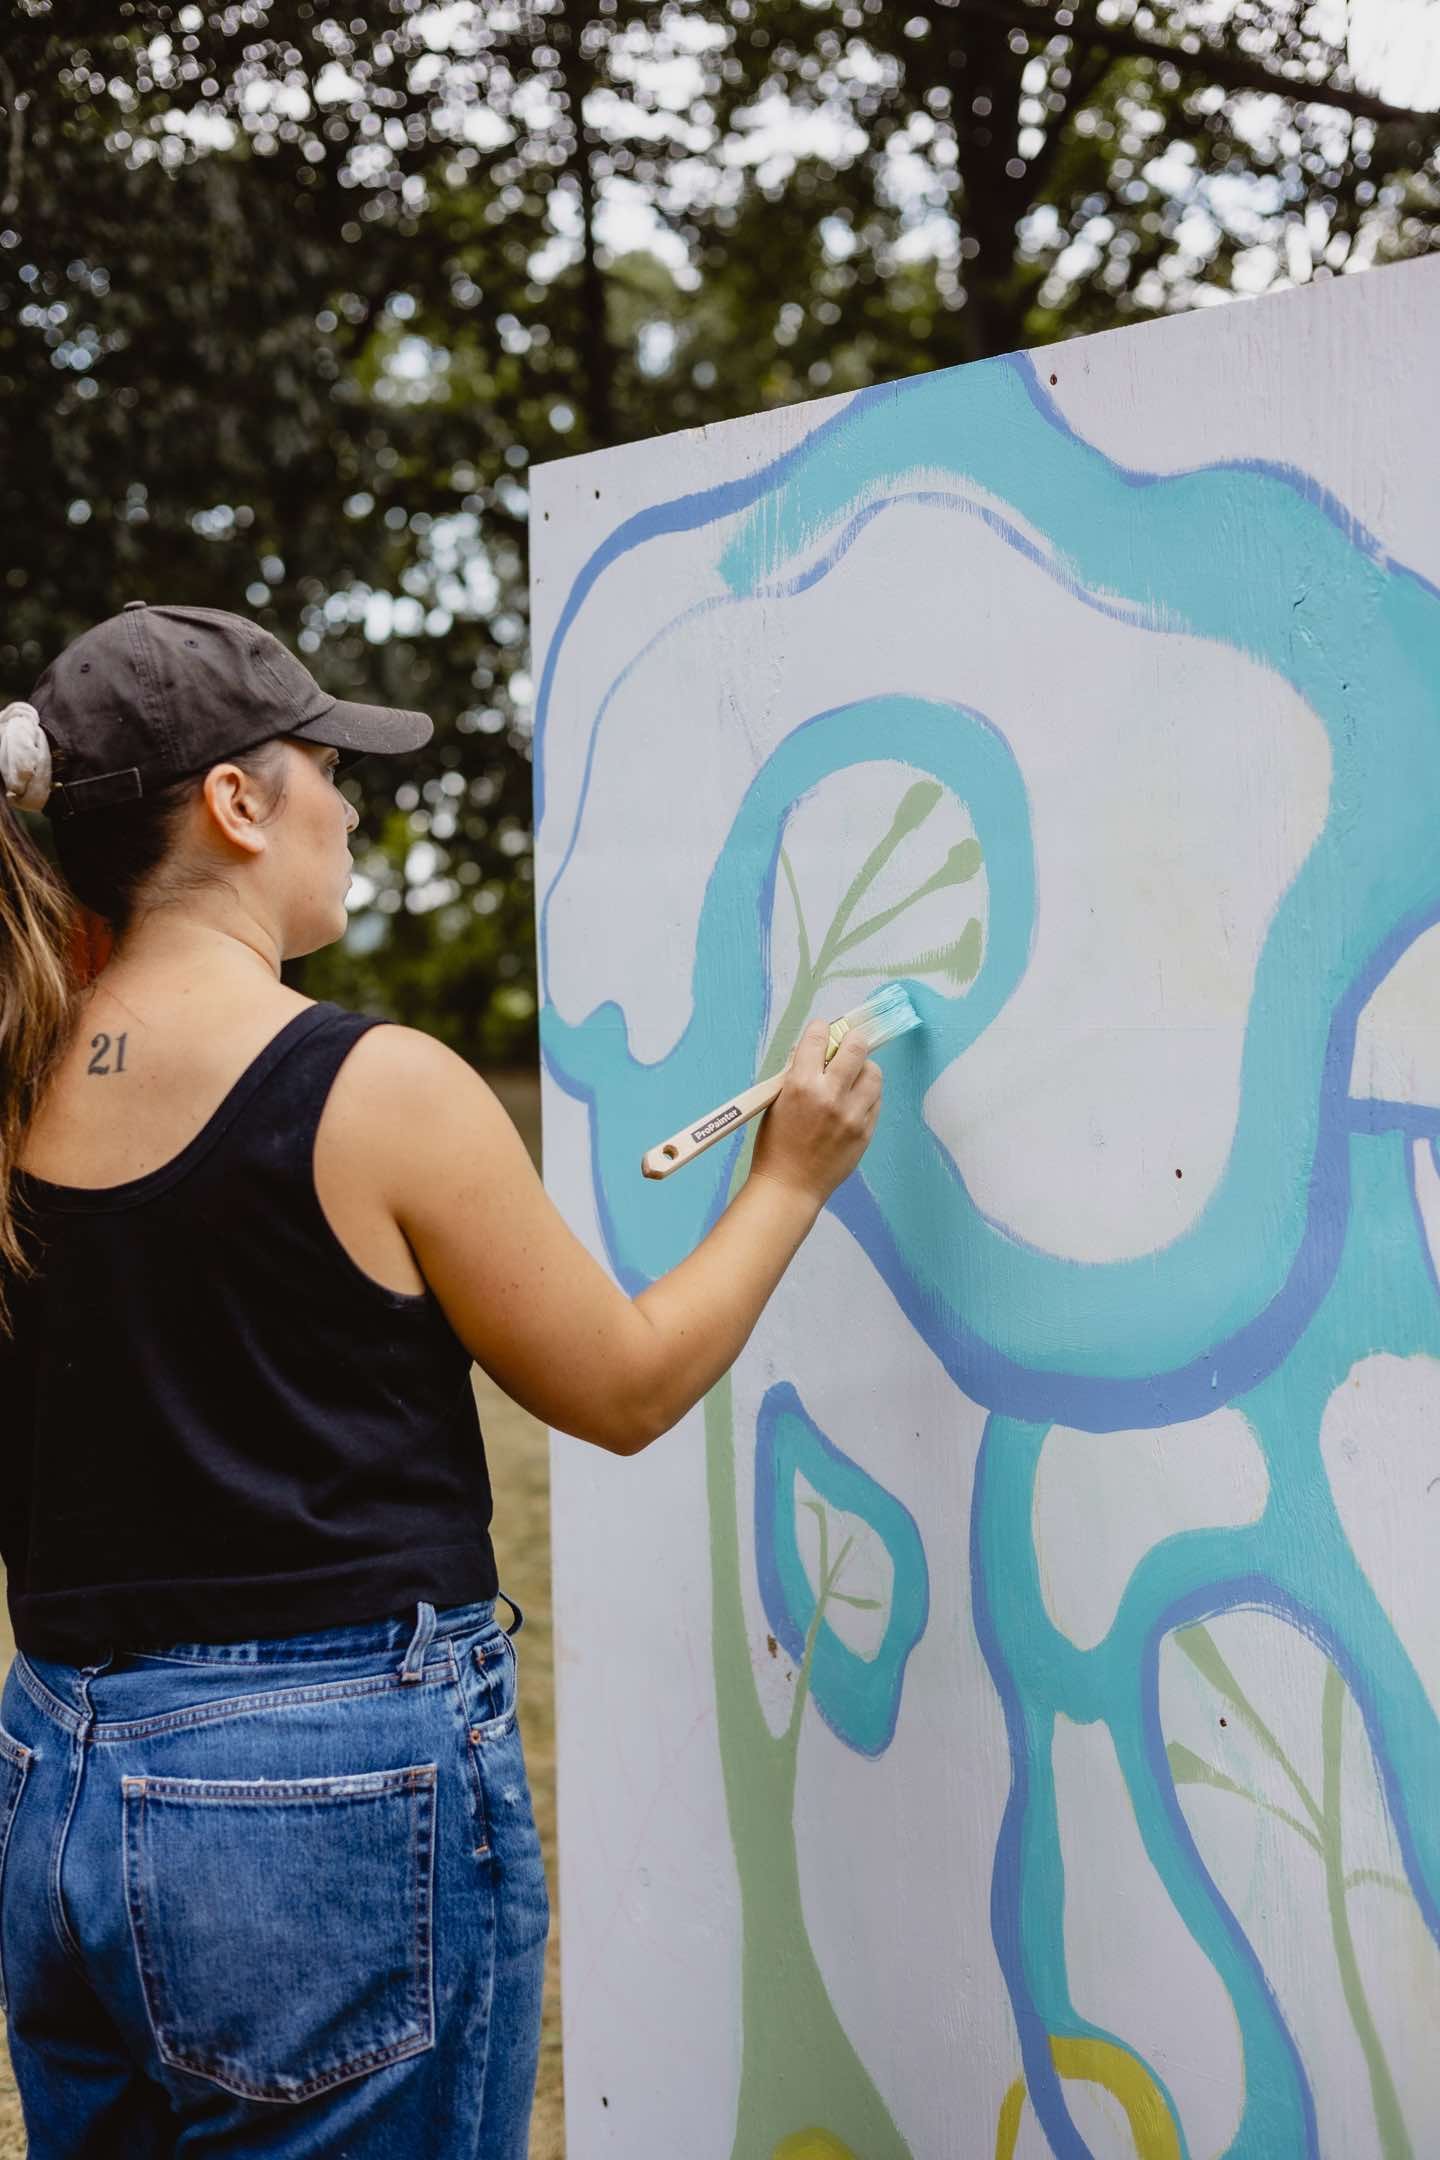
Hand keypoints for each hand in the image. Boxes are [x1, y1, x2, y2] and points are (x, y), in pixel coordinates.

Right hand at [748, 1015, 882, 1204]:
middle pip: (856, 1047)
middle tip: (848, 1044)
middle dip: (851, 1040)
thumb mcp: (777, 1101)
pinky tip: (855, 1099)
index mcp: (800, 1084)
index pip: (818, 1038)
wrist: (789, 1185)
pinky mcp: (866, 1131)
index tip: (822, 1031)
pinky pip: (876, 1099)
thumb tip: (815, 1049)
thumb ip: (797, 1074)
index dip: (821, 1029)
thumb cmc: (775, 1144)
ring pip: (873, 1072)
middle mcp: (829, 1095)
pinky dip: (867, 1093)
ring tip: (853, 1075)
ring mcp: (852, 1114)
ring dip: (863, 1067)